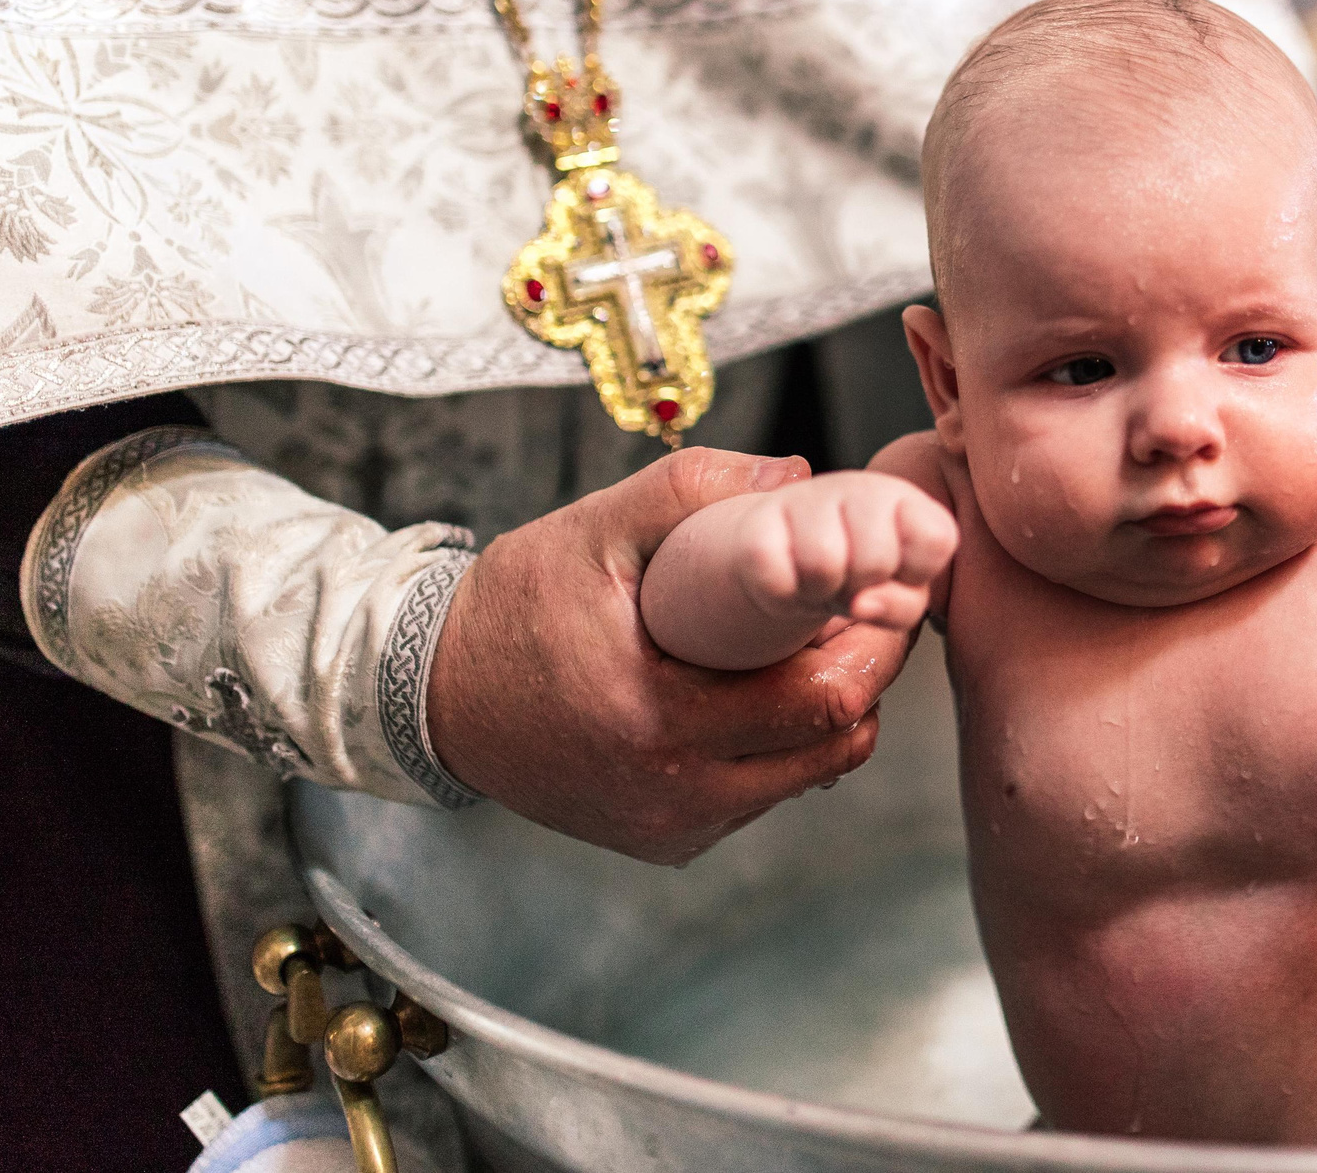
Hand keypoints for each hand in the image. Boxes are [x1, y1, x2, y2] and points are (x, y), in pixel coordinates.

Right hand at [426, 449, 918, 865]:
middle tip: (869, 613)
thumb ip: (691, 490)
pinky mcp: (666, 840)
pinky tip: (766, 690)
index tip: (885, 591)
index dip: (875, 645)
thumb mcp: (593, 529)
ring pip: (807, 776)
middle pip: (834, 746)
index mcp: (658, 720)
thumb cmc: (514, 609)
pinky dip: (783, 747)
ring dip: (829, 714)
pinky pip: (761, 796)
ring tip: (820, 645)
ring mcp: (672, 826)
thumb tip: (798, 477)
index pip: (823, 702)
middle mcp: (674, 793)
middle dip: (868, 675)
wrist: (431, 696)